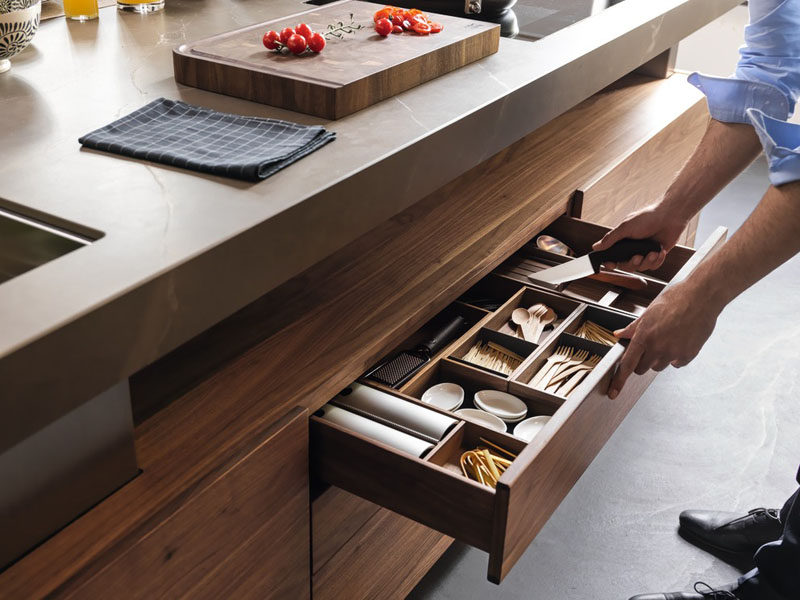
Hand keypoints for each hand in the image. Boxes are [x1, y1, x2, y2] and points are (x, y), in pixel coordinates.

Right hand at [592, 205, 687, 270]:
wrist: (670, 217)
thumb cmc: (648, 217)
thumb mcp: (625, 227)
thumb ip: (610, 239)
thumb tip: (595, 247)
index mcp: (622, 241)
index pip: (612, 256)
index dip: (610, 263)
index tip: (611, 264)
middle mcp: (632, 248)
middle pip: (626, 265)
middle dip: (632, 263)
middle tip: (637, 257)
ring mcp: (644, 252)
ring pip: (640, 267)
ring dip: (646, 261)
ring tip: (652, 253)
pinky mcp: (656, 255)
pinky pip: (653, 266)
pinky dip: (657, 261)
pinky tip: (659, 252)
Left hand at [607, 281, 718, 398]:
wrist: (702, 296)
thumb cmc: (675, 299)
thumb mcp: (649, 312)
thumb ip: (633, 328)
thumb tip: (619, 335)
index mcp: (644, 336)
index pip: (627, 364)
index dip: (619, 380)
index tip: (613, 392)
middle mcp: (658, 347)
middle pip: (642, 368)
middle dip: (642, 361)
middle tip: (649, 347)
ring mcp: (674, 352)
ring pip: (659, 367)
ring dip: (659, 358)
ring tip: (667, 338)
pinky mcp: (689, 354)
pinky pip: (676, 364)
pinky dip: (676, 357)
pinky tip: (680, 341)